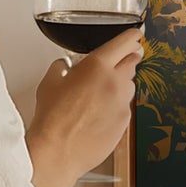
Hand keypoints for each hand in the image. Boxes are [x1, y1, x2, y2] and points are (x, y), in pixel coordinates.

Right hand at [26, 26, 143, 186]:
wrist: (58, 151)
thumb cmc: (52, 118)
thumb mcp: (49, 82)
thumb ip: (62, 67)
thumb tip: (65, 66)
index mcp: (98, 66)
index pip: (125, 42)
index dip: (132, 36)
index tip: (136, 35)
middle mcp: (116, 82)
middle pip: (132, 62)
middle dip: (126, 60)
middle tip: (115, 63)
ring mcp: (123, 103)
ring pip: (129, 86)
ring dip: (120, 84)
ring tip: (99, 93)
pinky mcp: (125, 122)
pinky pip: (125, 107)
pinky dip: (116, 106)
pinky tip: (99, 114)